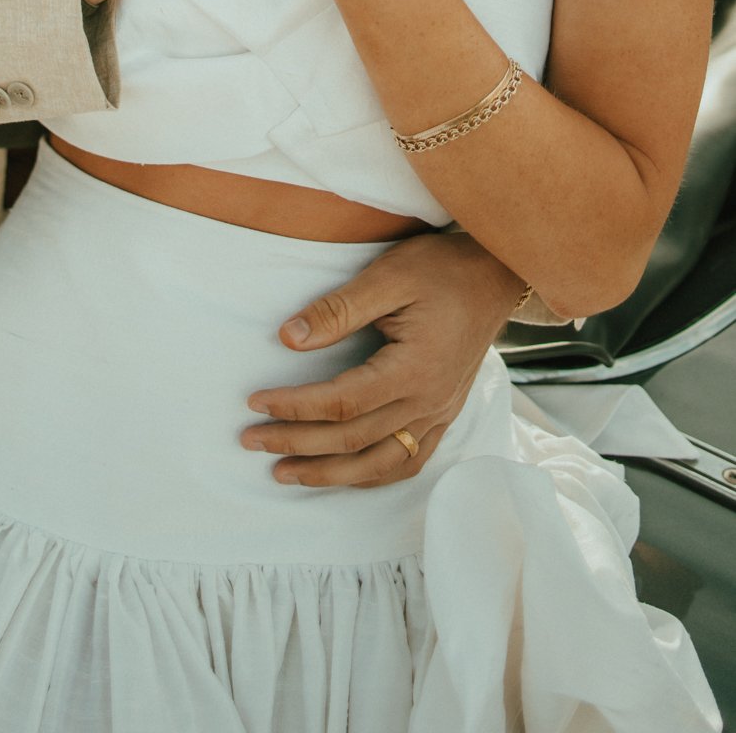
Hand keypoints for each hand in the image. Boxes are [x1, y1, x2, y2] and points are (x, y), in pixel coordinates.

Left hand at [240, 230, 521, 487]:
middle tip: (250, 441)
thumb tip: (288, 338)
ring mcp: (440, 414)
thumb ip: (337, 309)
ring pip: (380, 463)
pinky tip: (344, 475)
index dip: (295, 406)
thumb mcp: (388, 276)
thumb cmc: (441, 270)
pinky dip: (371, 475)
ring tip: (285, 473)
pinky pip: (408, 461)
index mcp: (414, 370)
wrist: (495, 277)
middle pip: (354, 439)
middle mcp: (429, 402)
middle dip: (297, 444)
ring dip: (330, 474)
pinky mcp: (444, 415)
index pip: (342, 402)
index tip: (255, 402)